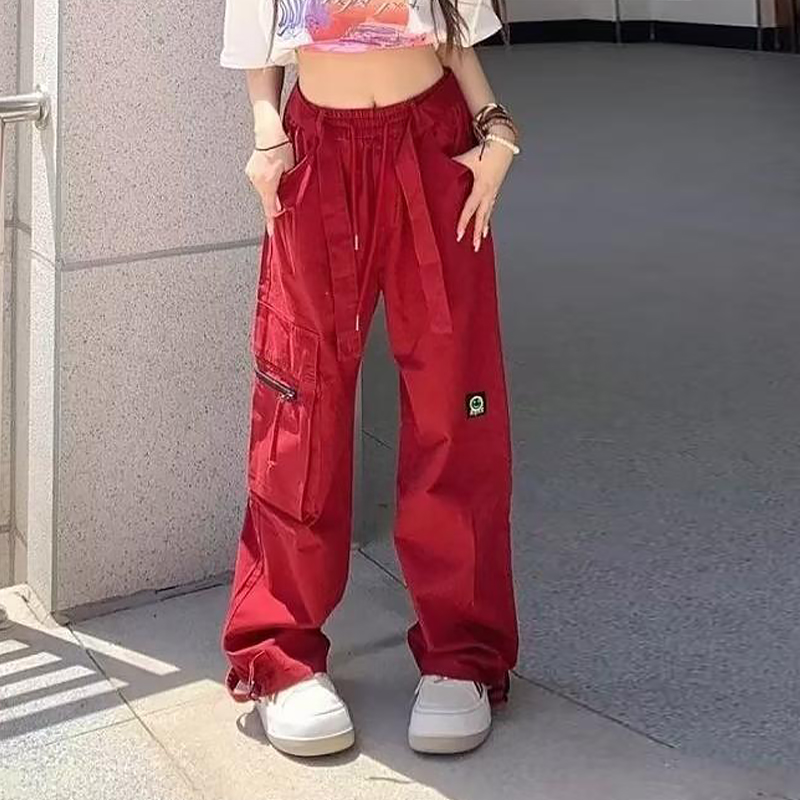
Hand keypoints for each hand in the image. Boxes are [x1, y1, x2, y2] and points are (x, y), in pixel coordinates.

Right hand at [245, 138, 294, 236]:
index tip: (272, 232)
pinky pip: (260, 182)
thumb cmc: (281, 146)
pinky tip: (274, 174)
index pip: (269, 209)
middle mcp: (257, 181)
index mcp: (267, 183)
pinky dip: (267, 182)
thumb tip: (283, 202)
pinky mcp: (251, 169)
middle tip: (284, 200)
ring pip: (264, 190)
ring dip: (272, 190)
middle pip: (267, 200)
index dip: (271, 222)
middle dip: (275, 202)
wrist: (268, 130)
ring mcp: (252, 175)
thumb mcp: (290, 170)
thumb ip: (287, 189)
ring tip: (281, 178)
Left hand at [451, 129, 515, 251]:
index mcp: (481, 186)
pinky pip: (490, 207)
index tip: (459, 234)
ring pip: (487, 213)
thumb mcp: (468, 157)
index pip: (470, 208)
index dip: (464, 222)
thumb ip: (454, 164)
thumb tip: (439, 168)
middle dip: (477, 233)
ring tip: (480, 240)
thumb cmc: (487, 150)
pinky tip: (485, 224)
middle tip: (473, 247)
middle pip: (482, 217)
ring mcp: (493, 192)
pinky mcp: (495, 189)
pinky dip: (487, 217)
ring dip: (483, 228)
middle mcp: (488, 192)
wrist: (504, 143)